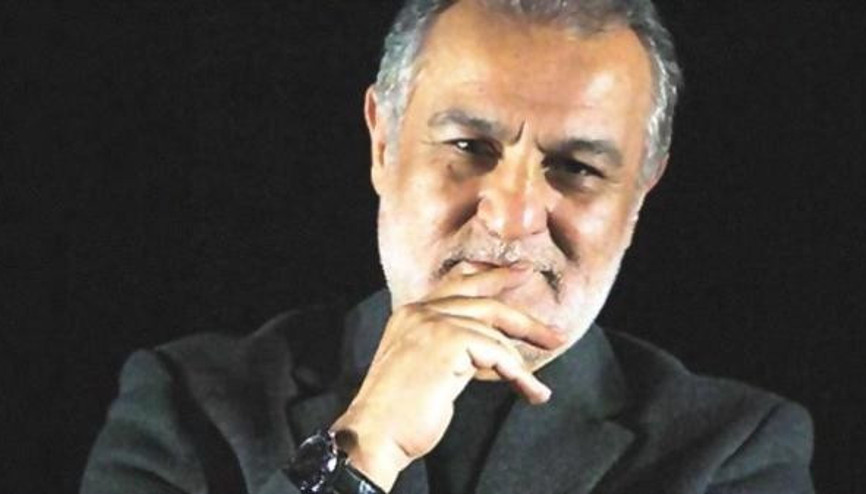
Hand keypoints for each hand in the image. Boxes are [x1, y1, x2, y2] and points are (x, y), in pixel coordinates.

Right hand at [330, 263, 565, 490]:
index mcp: (411, 313)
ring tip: (536, 388)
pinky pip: (498, 353)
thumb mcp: (427, 367)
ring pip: (494, 330)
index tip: (518, 273)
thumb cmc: (401, 411)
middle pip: (482, 298)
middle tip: (552, 330)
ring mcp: (432, 323)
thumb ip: (451, 346)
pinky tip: (531, 392)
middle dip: (521, 314)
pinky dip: (519, 375)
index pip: (456, 282)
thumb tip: (490, 344)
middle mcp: (420, 311)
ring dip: (522, 362)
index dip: (491, 276)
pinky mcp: (448, 342)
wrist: (376, 433)